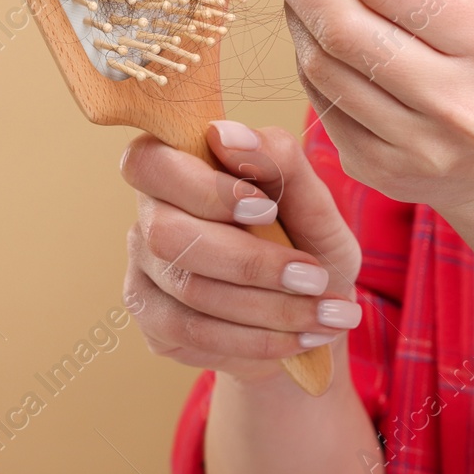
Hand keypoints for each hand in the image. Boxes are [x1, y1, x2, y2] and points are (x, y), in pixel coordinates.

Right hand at [120, 120, 363, 382]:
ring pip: (189, 291)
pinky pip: (194, 335)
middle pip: (166, 235)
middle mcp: (150, 217)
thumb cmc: (309, 241)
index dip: (201, 187)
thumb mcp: (314, 202)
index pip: (148, 163)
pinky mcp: (155, 325)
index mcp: (179, 168)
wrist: (312, 313)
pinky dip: (257, 340)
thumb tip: (226, 133)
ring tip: (328, 316)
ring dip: (269, 308)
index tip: (265, 207)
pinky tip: (299, 338)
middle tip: (314, 276)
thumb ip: (279, 160)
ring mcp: (145, 274)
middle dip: (249, 261)